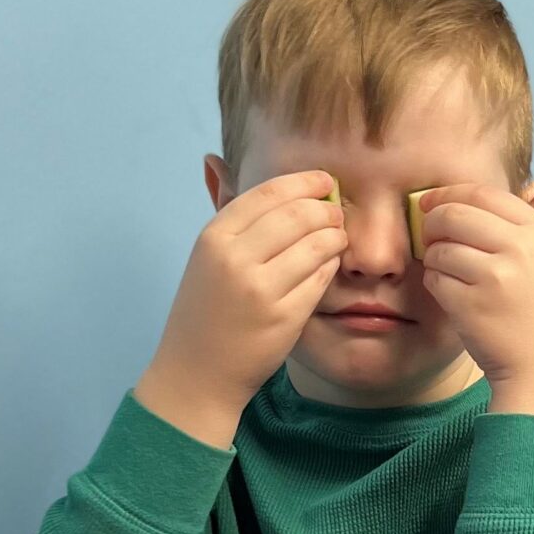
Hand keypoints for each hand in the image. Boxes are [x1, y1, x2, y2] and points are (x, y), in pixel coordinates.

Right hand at [135, 172, 345, 447]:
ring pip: (317, 245)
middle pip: (299, 215)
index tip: (323, 181)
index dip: (304, 182)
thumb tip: (214, 160)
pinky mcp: (285, 318)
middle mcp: (235, 259)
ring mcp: (261, 290)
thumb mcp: (204, 256)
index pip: (269, 193)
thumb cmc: (204, 310)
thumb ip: (222, 211)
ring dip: (335, 236)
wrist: (196, 374)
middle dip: (326, 209)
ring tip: (337, 238)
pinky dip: (331, 267)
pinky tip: (329, 265)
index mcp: (214, 238)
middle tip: (336, 213)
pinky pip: (321, 279)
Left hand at [417, 185, 533, 416]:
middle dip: (432, 224)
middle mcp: (519, 249)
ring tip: (452, 276)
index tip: (433, 204)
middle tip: (430, 238)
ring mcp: (495, 276)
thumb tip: (460, 198)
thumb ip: (514, 230)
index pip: (482, 193)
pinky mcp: (470, 304)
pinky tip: (453, 297)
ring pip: (439, 248)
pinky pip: (434, 278)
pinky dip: (436, 285)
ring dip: (435, 259)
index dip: (449, 194)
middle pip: (453, 215)